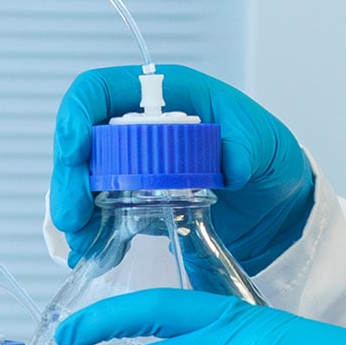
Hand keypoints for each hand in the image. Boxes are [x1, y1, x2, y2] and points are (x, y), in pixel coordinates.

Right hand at [51, 64, 315, 271]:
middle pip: (83, 141)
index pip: (102, 90)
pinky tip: (93, 253)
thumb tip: (230, 165)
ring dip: (76, 212)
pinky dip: (93, 232)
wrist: (275, 202)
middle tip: (73, 217)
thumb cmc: (267, 155)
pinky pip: (101, 212)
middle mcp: (140, 125)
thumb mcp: (266, 144)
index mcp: (165, 95)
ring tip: (82, 243)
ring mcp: (134, 164)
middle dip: (70, 179)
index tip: (74, 149)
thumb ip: (249, 147)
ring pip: (85, 180)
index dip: (79, 114)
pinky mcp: (135, 200)